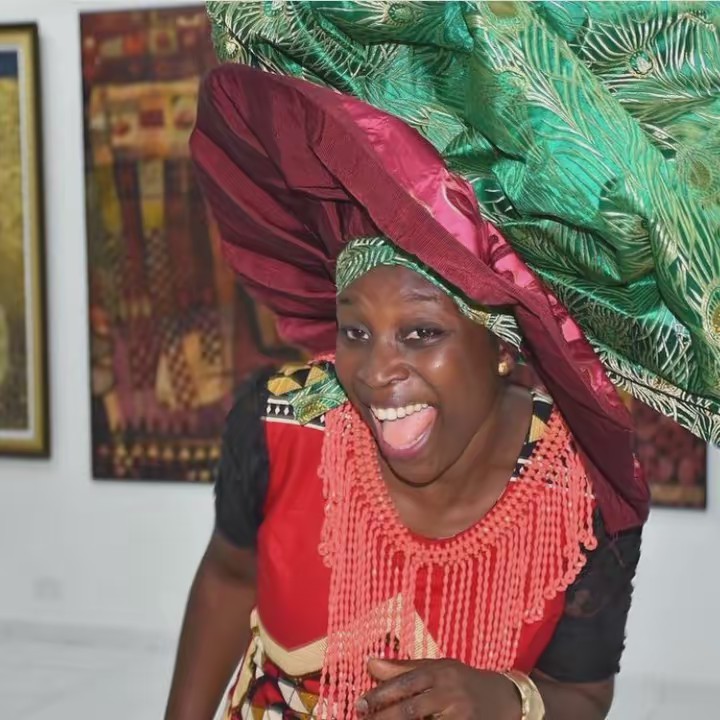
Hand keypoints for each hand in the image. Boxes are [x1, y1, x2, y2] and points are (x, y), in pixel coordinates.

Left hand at [357, 658, 522, 719]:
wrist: (506, 699)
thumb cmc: (463, 681)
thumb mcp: (437, 668)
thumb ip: (404, 668)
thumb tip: (370, 663)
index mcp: (440, 672)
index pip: (405, 682)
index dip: (380, 694)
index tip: (359, 704)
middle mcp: (450, 692)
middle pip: (412, 708)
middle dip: (385, 717)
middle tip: (364, 719)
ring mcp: (460, 715)